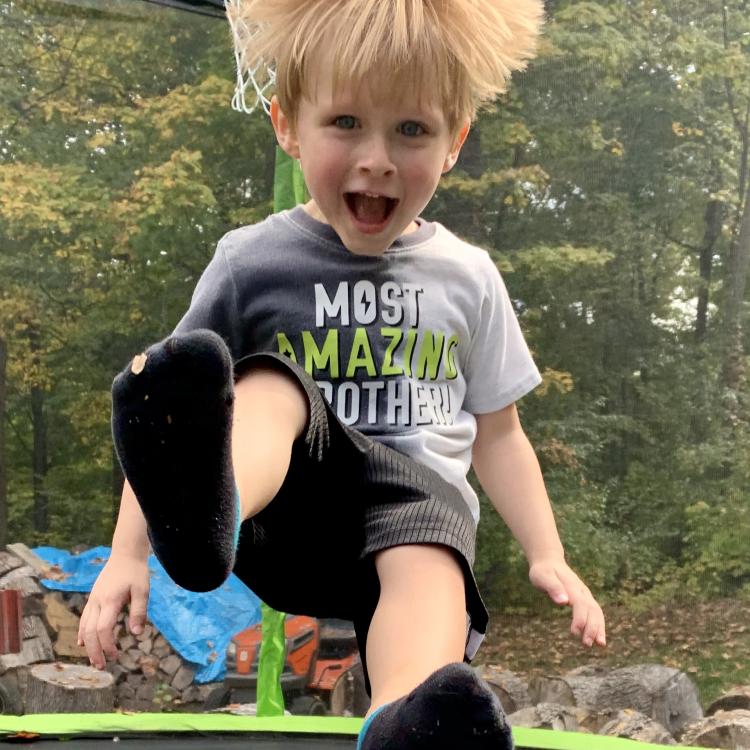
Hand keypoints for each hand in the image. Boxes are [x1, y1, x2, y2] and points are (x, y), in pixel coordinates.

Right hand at [77, 552, 149, 669]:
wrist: (125, 554)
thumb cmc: (136, 572)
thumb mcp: (143, 590)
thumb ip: (139, 612)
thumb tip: (136, 634)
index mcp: (110, 601)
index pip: (103, 629)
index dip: (107, 645)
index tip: (115, 656)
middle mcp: (97, 602)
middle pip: (90, 632)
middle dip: (95, 651)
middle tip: (102, 667)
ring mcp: (93, 600)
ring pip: (84, 626)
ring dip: (88, 645)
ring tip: (94, 660)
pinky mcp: (93, 598)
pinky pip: (84, 619)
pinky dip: (83, 633)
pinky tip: (83, 643)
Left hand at [529, 558, 605, 648]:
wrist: (549, 561)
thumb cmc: (543, 571)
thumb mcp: (542, 577)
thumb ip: (552, 588)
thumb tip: (563, 602)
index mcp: (572, 586)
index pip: (580, 604)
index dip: (580, 618)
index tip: (574, 632)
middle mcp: (582, 591)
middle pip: (592, 609)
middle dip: (592, 627)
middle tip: (587, 644)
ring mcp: (585, 595)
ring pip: (597, 612)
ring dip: (599, 628)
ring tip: (600, 645)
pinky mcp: (585, 599)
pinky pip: (595, 613)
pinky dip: (599, 625)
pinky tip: (598, 638)